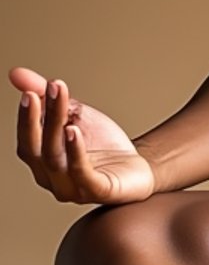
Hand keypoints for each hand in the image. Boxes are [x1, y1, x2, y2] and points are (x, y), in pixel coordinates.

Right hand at [10, 66, 154, 204]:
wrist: (135, 165)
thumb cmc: (101, 144)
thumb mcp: (74, 114)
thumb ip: (47, 96)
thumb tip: (16, 73)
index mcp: (42, 162)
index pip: (27, 140)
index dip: (26, 117)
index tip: (30, 91)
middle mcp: (51, 178)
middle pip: (38, 149)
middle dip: (37, 120)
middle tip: (40, 91)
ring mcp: (73, 188)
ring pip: (57, 159)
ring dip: (55, 129)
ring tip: (60, 104)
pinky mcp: (97, 191)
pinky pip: (82, 174)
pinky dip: (76, 152)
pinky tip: (74, 131)